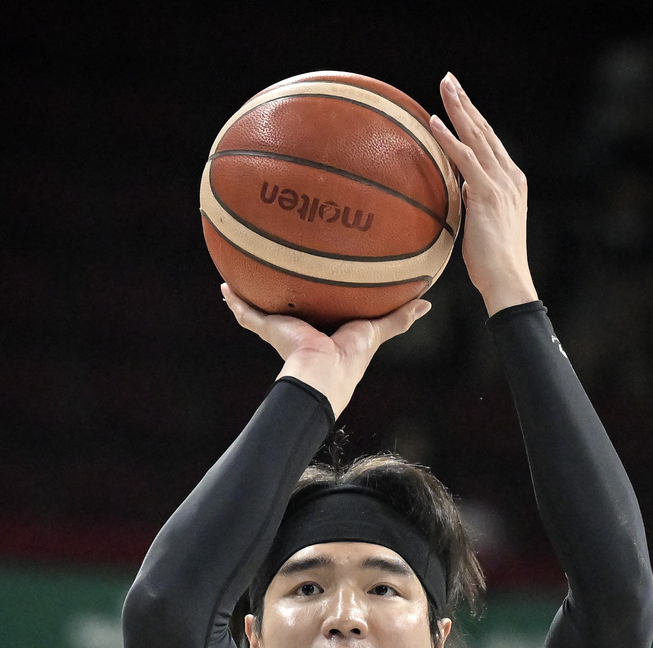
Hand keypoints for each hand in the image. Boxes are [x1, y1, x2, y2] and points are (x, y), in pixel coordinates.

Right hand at [220, 284, 430, 418]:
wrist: (323, 372)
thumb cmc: (350, 357)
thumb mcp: (377, 329)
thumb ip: (398, 318)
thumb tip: (426, 303)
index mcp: (325, 330)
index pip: (323, 309)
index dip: (322, 295)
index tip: (320, 280)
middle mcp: (302, 328)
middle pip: (291, 306)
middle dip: (285, 292)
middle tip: (281, 269)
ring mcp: (282, 330)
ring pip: (265, 309)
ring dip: (254, 294)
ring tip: (243, 272)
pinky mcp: (268, 330)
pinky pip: (247, 314)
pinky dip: (235, 301)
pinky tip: (225, 286)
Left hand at [430, 74, 537, 315]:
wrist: (507, 281)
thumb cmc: (493, 263)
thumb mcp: (484, 225)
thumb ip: (475, 200)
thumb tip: (461, 186)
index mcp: (511, 182)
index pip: (489, 142)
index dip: (473, 119)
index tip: (459, 99)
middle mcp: (509, 177)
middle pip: (484, 131)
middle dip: (466, 103)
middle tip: (449, 79)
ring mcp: (500, 184)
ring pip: (476, 137)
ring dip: (458, 109)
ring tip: (444, 86)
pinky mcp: (488, 194)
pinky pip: (465, 160)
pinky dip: (450, 139)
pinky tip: (435, 122)